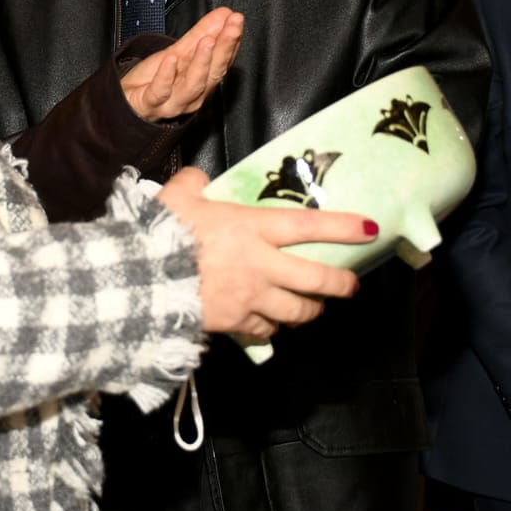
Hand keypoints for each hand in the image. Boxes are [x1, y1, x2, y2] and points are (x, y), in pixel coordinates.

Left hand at [121, 7, 243, 121]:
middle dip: (224, 49)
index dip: (231, 41)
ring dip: (201, 62)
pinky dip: (166, 76)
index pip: (223, 61)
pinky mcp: (150, 104)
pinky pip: (160, 92)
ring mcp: (172, 102)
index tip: (236, 20)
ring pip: (192, 86)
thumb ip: (202, 33)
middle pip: (213, 74)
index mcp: (202, 81)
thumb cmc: (153, 81)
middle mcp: (192, 95)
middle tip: (232, 27)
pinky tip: (171, 58)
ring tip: (206, 40)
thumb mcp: (178, 51)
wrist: (126, 103)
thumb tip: (225, 14)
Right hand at [157, 167, 365, 337]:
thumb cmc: (161, 232)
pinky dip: (270, 328)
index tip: (370, 229)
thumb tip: (201, 179)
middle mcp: (261, 264)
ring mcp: (250, 298)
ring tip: (313, 308)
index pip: (309, 225)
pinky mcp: (234, 323)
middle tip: (351, 285)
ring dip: (309, 310)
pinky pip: (264, 330)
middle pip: (316, 279)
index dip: (343, 227)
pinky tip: (268, 324)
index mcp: (252, 228)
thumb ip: (195, 184)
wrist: (140, 280)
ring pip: (297, 311)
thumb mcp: (178, 195)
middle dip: (340, 284)